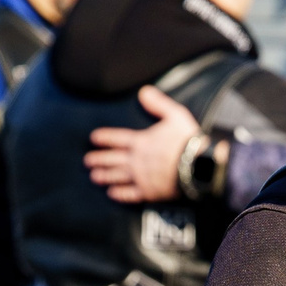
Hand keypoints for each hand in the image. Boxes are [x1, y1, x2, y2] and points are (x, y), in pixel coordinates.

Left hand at [85, 87, 197, 202]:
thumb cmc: (187, 140)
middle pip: (113, 159)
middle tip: (87, 161)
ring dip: (104, 176)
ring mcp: (141, 177)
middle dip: (99, 159)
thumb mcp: (175, 115)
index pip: (117, 138)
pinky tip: (112, 194)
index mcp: (141, 141)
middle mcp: (136, 160)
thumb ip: (158, 104)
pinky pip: (130, 194)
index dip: (104, 138)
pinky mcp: (149, 191)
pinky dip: (120, 194)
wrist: (198, 165)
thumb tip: (144, 91)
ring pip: (117, 176)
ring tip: (94, 176)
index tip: (93, 138)